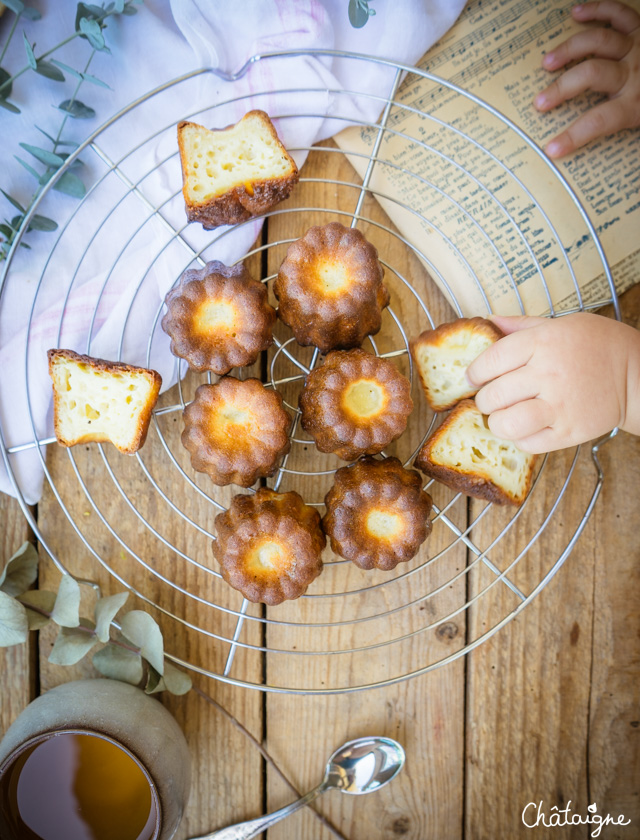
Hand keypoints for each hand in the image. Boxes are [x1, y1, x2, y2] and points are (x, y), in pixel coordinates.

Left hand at [465, 312, 639, 452]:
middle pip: (493, 395)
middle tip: (490, 399)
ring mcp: (559, 405)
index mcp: (542, 343)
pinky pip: (528, 443)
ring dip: (497, 423)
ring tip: (503, 416)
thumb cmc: (597, 345)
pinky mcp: (569, 431)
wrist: (637, 374)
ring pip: (506, 424)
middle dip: (484, 400)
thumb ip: (522, 326)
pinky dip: (520, 438)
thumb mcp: (561, 324)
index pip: (490, 360)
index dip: (475, 373)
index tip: (473, 378)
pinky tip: (526, 427)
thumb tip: (488, 321)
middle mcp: (548, 374)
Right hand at [534, 1, 639, 157]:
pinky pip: (618, 13)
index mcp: (636, 103)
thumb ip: (638, 145)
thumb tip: (631, 181)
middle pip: (591, 74)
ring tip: (547, 63)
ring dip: (569, 50)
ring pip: (597, 41)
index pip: (599, 121)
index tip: (551, 149)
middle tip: (539, 103)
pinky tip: (575, 14)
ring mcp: (636, 47)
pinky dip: (596, 9)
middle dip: (561, 88)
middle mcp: (633, 72)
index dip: (573, 136)